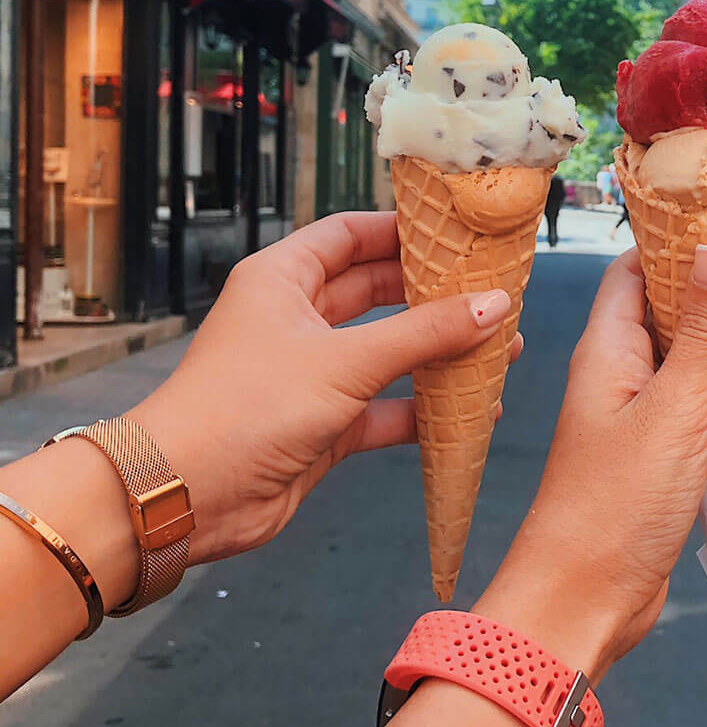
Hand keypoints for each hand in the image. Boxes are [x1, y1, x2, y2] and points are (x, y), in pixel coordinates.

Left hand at [128, 211, 521, 564]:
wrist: (186, 496)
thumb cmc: (247, 407)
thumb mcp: (345, 361)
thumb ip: (425, 333)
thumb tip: (495, 305)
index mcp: (283, 280)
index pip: (349, 235)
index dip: (402, 230)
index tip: (458, 231)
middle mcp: (296, 320)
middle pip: (376, 291)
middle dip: (433, 293)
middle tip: (491, 289)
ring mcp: (311, 374)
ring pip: (387, 351)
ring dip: (437, 352)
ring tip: (500, 348)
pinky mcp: (323, 424)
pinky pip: (385, 407)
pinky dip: (423, 408)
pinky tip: (470, 412)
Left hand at [470, 247, 706, 680]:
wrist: (585, 601)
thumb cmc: (616, 503)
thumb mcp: (673, 406)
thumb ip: (701, 329)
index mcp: (608, 347)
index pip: (637, 267)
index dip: (679, 241)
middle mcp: (618, 373)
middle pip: (671, 310)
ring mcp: (636, 415)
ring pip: (691, 363)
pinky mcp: (655, 455)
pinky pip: (697, 412)